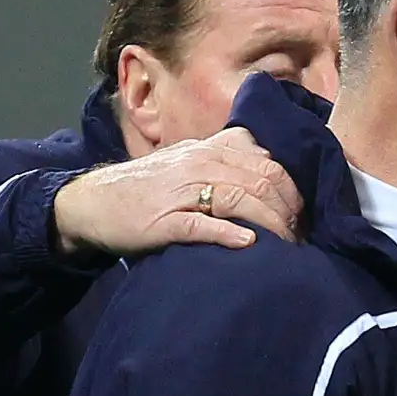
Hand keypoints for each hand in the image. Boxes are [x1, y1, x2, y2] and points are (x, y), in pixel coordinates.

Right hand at [52, 127, 302, 258]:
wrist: (92, 202)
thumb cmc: (149, 187)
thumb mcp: (189, 162)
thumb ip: (227, 159)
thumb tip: (272, 167)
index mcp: (210, 150)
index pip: (268, 163)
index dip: (294, 191)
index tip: (304, 215)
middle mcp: (199, 164)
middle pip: (261, 181)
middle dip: (289, 211)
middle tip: (300, 236)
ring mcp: (181, 191)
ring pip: (239, 199)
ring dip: (270, 224)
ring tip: (285, 246)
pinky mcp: (164, 221)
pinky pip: (202, 223)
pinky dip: (229, 233)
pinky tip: (248, 243)